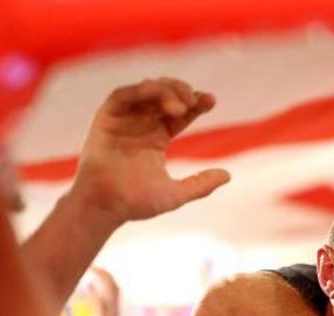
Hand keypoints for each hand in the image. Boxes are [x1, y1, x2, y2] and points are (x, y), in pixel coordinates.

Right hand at [66, 77, 230, 228]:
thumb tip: (228, 176)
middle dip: (183, 92)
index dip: (195, 104)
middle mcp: (141, 124)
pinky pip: (122, 95)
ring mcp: (123, 120)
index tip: (211, 101)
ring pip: (146, 91)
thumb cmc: (136, 203)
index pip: (180, 113)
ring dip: (165, 90)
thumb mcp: (176, 194)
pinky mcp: (106, 118)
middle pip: (165, 96)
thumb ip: (201, 185)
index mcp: (157, 137)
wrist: (106, 207)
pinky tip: (157, 92)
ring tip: (181, 104)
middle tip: (196, 101)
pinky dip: (140, 90)